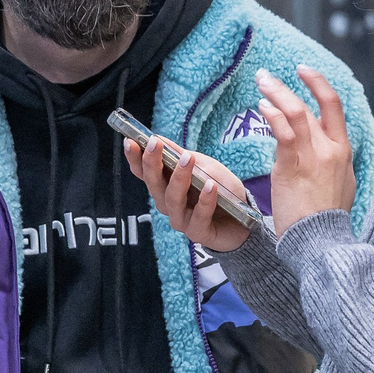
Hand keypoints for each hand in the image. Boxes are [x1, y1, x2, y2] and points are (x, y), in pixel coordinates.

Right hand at [126, 135, 253, 253]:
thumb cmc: (220, 190)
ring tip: (188, 159)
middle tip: (154, 144)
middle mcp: (167, 204)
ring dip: (179, 178)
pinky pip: (199, 216)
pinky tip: (210, 186)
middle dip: (152, 163)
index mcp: (165, 186)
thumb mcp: (203, 166)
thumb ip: (182, 156)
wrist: (243, 220)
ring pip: (173, 199)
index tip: (130, 141)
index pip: (144, 173)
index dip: (135, 158)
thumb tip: (159, 139)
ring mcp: (181, 220)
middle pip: (154, 184)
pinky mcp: (198, 233)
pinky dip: (205, 200)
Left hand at [253, 66, 356, 226]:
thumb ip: (332, 163)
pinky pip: (284, 132)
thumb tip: (322, 151)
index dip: (319, 84)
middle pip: (310, 106)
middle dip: (286, 87)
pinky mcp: (293, 167)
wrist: (321, 242)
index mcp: (343, 151)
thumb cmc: (325, 219)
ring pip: (296, 112)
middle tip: (266, 76)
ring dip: (276, 93)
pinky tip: (262, 108)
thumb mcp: (341, 185)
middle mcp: (331, 149)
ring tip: (260, 83)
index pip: (334, 106)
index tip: (303, 71)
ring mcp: (313, 157)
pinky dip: (272, 115)